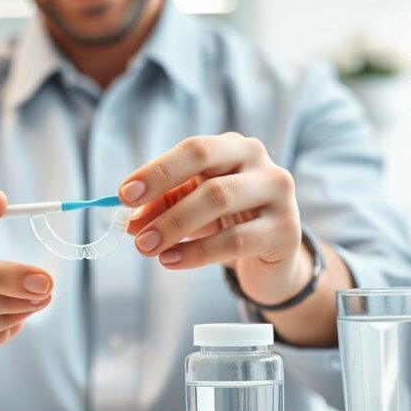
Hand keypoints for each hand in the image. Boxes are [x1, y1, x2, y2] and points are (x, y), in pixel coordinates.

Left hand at [118, 133, 311, 304]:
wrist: (274, 260)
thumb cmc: (228, 223)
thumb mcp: (191, 210)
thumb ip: (162, 208)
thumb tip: (129, 221)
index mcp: (234, 148)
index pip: (194, 149)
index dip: (157, 170)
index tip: (123, 194)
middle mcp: (260, 163)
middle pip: (207, 167)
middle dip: (163, 197)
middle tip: (132, 228)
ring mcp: (278, 194)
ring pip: (219, 199)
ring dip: (175, 226)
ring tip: (147, 248)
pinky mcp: (286, 231)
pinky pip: (235, 240)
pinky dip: (197, 252)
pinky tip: (171, 261)